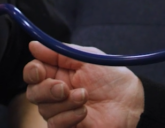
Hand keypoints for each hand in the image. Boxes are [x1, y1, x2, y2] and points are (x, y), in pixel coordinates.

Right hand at [25, 41, 143, 127]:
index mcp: (59, 73)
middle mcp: (57, 94)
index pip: (33, 73)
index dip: (32, 71)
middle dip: (46, 89)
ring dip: (64, 103)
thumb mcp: (87, 58)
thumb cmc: (113, 78)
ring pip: (44, 110)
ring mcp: (62, 112)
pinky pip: (54, 125)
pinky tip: (84, 111)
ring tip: (84, 97)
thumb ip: (60, 53)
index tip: (40, 70)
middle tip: (64, 87)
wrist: (132, 103)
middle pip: (32, 93)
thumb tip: (34, 45)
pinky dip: (67, 117)